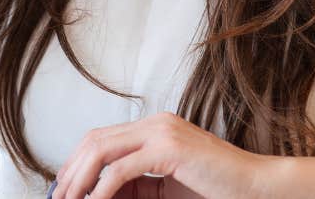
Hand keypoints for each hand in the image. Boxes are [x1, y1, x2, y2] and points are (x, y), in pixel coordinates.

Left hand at [48, 112, 270, 198]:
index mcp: (155, 127)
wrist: (256, 187)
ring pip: (103, 150)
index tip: (64, 188)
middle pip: (96, 140)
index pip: (102, 138)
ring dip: (80, 179)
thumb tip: (99, 194)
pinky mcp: (170, 149)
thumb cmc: (215, 189)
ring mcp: (162, 132)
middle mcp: (156, 123)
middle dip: (71, 171)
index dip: (76, 162)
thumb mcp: (166, 187)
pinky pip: (122, 170)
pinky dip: (102, 189)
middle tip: (58, 197)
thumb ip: (137, 186)